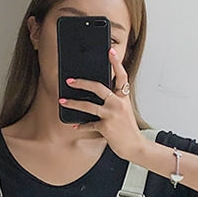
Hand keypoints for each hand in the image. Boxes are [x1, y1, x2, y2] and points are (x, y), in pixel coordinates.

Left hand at [58, 47, 146, 161]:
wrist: (135, 146)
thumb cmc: (128, 128)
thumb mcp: (124, 110)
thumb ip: (115, 101)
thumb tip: (99, 94)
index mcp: (124, 97)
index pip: (122, 75)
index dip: (116, 62)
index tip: (110, 51)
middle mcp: (118, 103)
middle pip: (98, 87)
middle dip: (81, 83)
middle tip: (69, 80)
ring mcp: (111, 115)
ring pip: (88, 106)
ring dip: (73, 103)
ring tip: (62, 101)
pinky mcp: (105, 127)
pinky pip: (89, 124)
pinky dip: (82, 125)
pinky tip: (75, 125)